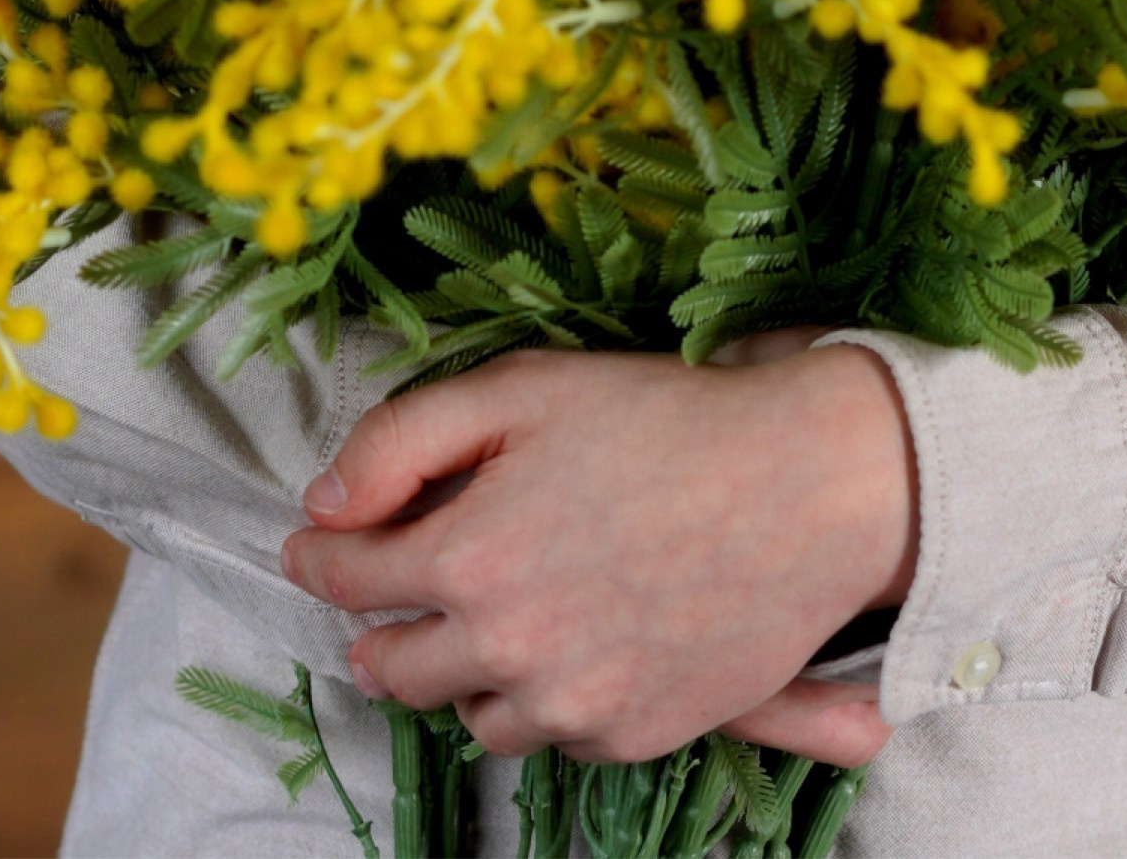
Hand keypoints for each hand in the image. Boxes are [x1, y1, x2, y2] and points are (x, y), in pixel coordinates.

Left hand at [278, 336, 917, 767]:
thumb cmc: (668, 419)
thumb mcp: (525, 389)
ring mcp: (572, 707)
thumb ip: (403, 439)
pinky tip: (573, 645)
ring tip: (490, 622)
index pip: (348, 578)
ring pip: (471, 716)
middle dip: (378, 630)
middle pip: (393, 669)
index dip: (322, 554)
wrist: (811, 484)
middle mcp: (508, 651)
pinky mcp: (631, 736)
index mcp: (469, 557)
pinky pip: (554, 739)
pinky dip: (546, 701)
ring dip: (463, 673)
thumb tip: (323, 502)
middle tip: (390, 598)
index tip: (316, 544)